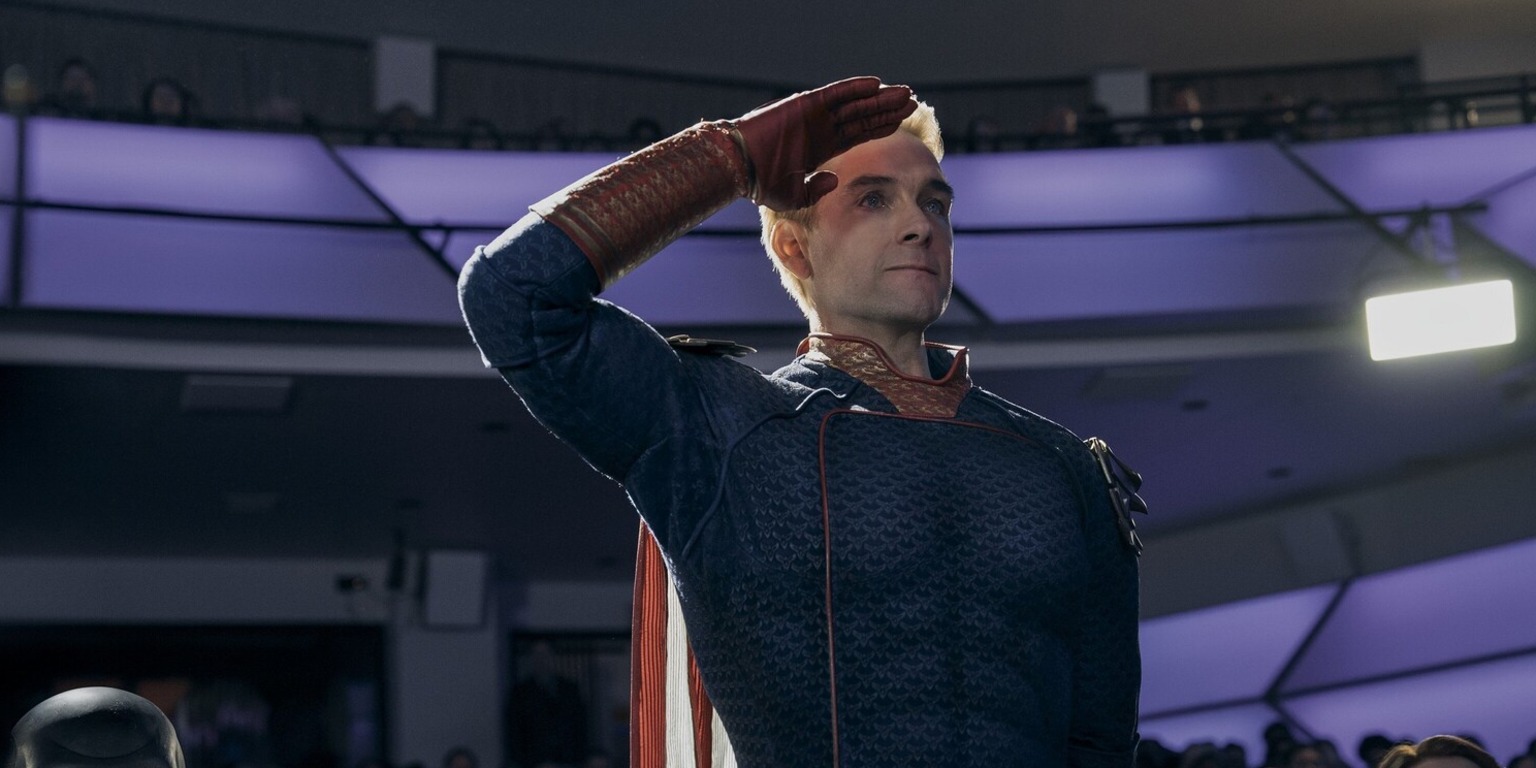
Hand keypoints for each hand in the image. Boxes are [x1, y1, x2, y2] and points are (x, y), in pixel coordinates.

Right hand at [734, 77, 917, 210]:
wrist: (740, 166)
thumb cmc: (762, 183)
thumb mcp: (795, 195)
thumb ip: (818, 190)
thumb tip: (836, 181)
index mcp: (821, 147)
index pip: (858, 134)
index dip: (879, 127)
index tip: (901, 123)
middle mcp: (821, 128)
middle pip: (862, 116)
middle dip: (886, 109)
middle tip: (911, 102)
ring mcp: (815, 115)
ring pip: (854, 103)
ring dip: (878, 97)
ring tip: (904, 93)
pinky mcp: (806, 104)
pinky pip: (836, 93)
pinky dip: (855, 87)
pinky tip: (876, 84)